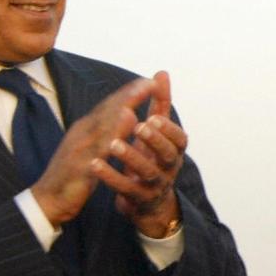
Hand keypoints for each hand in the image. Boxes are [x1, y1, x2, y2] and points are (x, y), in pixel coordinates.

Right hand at [32, 77, 156, 225]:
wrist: (48, 199)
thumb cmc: (74, 172)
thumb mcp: (93, 146)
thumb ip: (108, 129)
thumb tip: (128, 112)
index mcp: (87, 128)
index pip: (110, 105)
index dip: (129, 93)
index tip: (149, 81)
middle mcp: (81, 134)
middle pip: (105, 112)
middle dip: (126, 98)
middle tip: (148, 84)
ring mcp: (77, 151)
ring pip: (96, 132)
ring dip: (112, 120)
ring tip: (130, 108)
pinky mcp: (76, 171)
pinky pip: (89, 160)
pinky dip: (100, 152)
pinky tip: (112, 147)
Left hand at [91, 71, 187, 236]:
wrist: (148, 202)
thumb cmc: (152, 158)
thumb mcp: (157, 132)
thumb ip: (160, 104)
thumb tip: (161, 73)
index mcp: (175, 151)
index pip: (179, 139)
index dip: (168, 129)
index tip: (153, 116)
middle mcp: (169, 168)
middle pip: (167, 154)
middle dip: (154, 140)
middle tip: (139, 126)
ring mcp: (156, 185)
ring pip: (147, 171)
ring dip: (131, 156)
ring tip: (114, 144)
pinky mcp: (138, 198)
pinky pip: (125, 189)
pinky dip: (110, 177)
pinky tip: (95, 164)